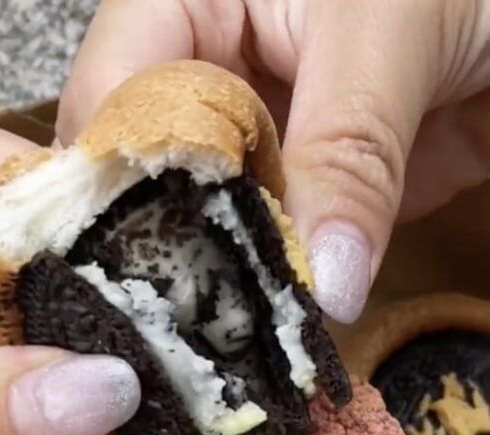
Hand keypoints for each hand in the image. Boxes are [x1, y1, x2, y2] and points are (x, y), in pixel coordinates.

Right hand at [57, 0, 489, 322]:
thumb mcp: (389, 32)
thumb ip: (346, 150)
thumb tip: (322, 284)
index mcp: (186, 3)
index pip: (109, 96)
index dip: (111, 177)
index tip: (125, 263)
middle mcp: (207, 76)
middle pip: (148, 168)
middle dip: (159, 240)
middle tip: (164, 321)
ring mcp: (256, 138)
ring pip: (208, 215)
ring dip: (219, 272)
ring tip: (206, 337)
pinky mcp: (303, 188)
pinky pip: (272, 241)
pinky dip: (273, 281)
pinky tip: (265, 322)